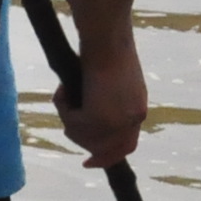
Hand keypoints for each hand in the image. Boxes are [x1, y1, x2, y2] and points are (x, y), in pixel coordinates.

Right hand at [55, 36, 149, 168]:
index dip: (106, 157)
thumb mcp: (111, 82)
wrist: (105, 38)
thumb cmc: (106, 49)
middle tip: (66, 115)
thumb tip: (85, 116)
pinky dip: (63, 106)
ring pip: (81, 136)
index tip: (88, 162)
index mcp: (137, 110)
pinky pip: (71, 124)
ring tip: (66, 92)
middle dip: (79, 136)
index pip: (126, 146)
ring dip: (68, 116)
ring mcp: (116, 122)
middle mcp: (131, 120)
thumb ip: (106, 103)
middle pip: (100, 148)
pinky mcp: (99, 118)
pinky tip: (65, 88)